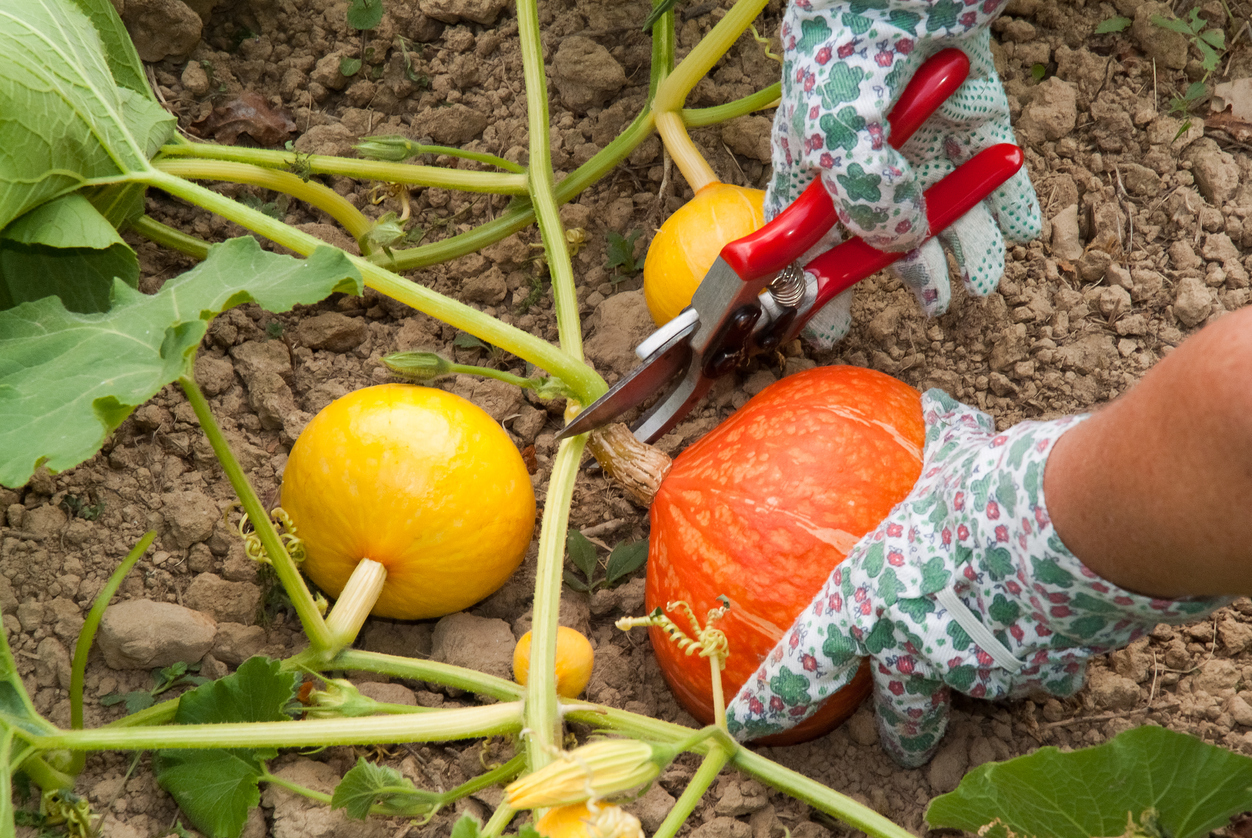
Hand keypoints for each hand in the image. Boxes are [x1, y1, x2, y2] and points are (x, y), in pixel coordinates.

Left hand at [724, 392, 1221, 765]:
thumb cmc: (986, 489)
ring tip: (995, 660)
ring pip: (976, 692)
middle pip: (901, 713)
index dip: (772, 698)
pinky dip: (1046, 655)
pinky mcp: (1041, 673)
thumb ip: (936, 447)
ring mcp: (980, 670)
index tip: (747, 723)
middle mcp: (916, 647)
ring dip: (984, 676)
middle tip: (906, 747)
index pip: (806, 663)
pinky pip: (1041, 671)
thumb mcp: (945, 462)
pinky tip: (1060, 628)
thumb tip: (937, 406)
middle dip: (904, 733)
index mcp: (868, 601)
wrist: (1074, 523)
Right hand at [767, 1, 1042, 346]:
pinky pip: (987, 151)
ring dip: (965, 239)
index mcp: (812, 147)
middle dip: (908, 265)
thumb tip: (895, 242)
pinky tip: (1020, 228)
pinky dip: (1005, 192)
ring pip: (941, 191)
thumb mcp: (839, 118)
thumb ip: (861, 189)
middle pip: (882, 217)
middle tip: (935, 305)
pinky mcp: (968, 90)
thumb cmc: (852, 23)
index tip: (828, 323)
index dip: (813, 277)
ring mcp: (917, 116)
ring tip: (984, 280)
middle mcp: (862, 139)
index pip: (805, 229)